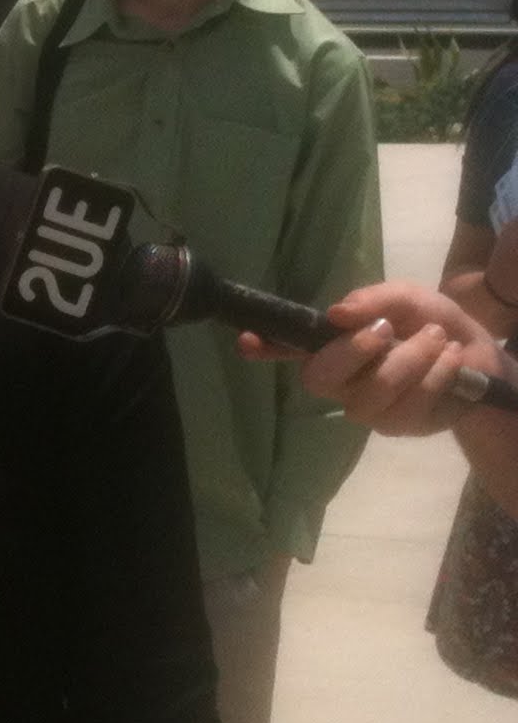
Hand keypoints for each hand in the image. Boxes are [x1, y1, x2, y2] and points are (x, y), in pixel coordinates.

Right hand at [237, 281, 507, 435]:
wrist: (477, 355)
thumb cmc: (428, 322)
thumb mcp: (405, 297)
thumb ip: (373, 300)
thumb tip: (337, 313)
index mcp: (330, 344)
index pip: (286, 346)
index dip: (264, 346)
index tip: (245, 340)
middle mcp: (337, 380)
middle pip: (320, 377)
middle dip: (354, 351)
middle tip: (388, 328)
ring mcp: (364, 407)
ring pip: (373, 391)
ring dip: (412, 359)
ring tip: (438, 338)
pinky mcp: (396, 425)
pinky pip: (409, 405)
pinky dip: (437, 376)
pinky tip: (450, 361)